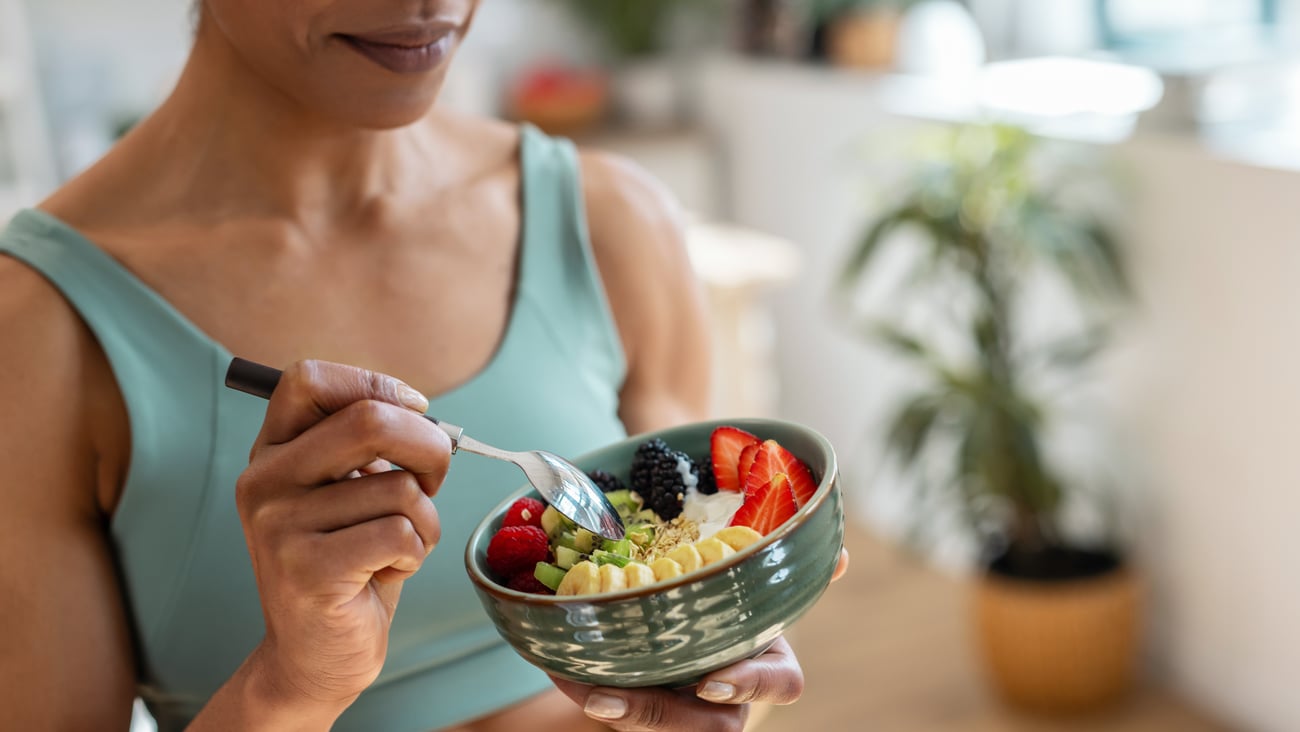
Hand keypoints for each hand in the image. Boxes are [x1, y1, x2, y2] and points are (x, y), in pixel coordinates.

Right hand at [234, 360, 449, 710]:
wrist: (315, 656)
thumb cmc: (350, 563)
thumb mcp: (351, 492)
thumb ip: (369, 446)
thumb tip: (424, 415)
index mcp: (272, 452)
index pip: (308, 378)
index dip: (374, 384)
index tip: (415, 410)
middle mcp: (263, 481)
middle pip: (369, 420)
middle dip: (429, 446)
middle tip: (434, 477)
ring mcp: (277, 526)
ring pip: (398, 487)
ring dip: (425, 518)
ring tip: (397, 547)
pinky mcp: (306, 571)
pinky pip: (399, 532)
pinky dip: (416, 551)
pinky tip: (389, 572)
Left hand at [551, 549, 850, 730]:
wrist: (684, 619)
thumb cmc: (724, 596)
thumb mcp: (752, 577)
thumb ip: (784, 565)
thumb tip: (842, 555)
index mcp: (768, 660)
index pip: (782, 686)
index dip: (750, 684)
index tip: (710, 679)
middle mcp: (732, 697)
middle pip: (710, 727)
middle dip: (655, 715)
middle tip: (607, 700)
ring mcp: (690, 714)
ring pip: (660, 728)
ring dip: (618, 711)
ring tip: (581, 688)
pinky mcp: (650, 715)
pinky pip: (624, 717)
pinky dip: (589, 692)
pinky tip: (562, 667)